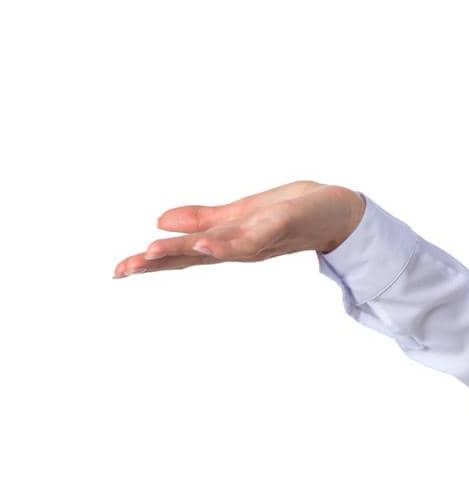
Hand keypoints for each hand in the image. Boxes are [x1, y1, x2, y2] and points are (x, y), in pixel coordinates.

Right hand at [112, 181, 364, 277]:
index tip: (117, 270)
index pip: (183, 254)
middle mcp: (239, 246)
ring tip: (153, 253)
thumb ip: (203, 220)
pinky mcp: (280, 226)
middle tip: (122, 269)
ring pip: (216, 249)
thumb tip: (160, 221)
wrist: (338, 210)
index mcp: (226, 242)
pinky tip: (206, 243)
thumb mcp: (239, 214)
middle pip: (193, 257)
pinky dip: (227, 242)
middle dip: (157, 264)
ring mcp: (258, 239)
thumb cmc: (291, 212)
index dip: (150, 262)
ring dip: (185, 252)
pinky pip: (251, 237)